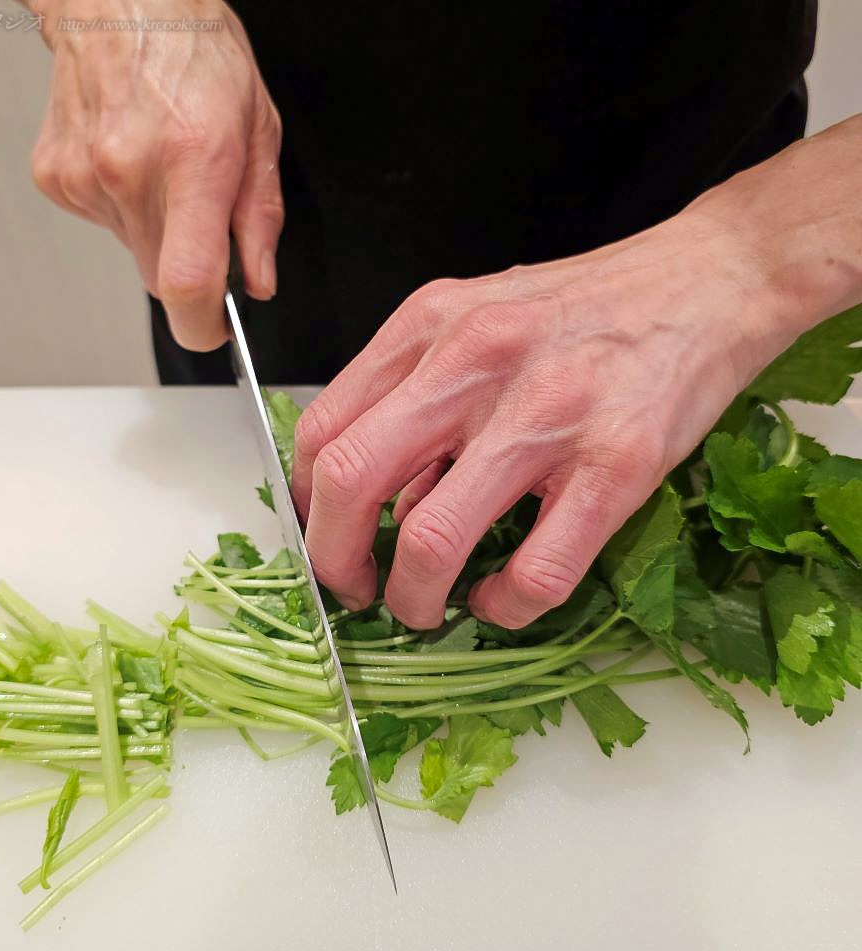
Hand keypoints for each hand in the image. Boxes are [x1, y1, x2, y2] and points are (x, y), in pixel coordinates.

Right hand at [29, 0, 281, 348]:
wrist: (123, 2)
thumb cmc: (195, 55)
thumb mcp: (258, 132)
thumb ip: (260, 219)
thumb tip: (257, 282)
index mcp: (192, 160)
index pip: (187, 281)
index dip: (203, 326)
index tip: (216, 330)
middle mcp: (131, 170)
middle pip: (162, 279)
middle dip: (188, 268)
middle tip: (199, 214)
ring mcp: (86, 176)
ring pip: (134, 252)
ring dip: (156, 231)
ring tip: (164, 169)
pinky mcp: (57, 178)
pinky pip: (104, 225)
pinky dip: (124, 209)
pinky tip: (132, 161)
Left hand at [291, 213, 794, 629]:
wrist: (706, 281)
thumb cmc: (583, 311)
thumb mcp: (477, 323)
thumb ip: (418, 400)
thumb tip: (384, 503)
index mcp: (428, 325)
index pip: (321, 428)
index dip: (306, 506)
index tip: (325, 540)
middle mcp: (475, 362)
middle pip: (351, 479)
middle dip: (335, 562)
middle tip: (356, 592)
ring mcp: (548, 414)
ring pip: (433, 539)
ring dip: (413, 600)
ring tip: (426, 608)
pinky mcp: (617, 464)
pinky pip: (536, 573)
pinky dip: (503, 607)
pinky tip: (501, 599)